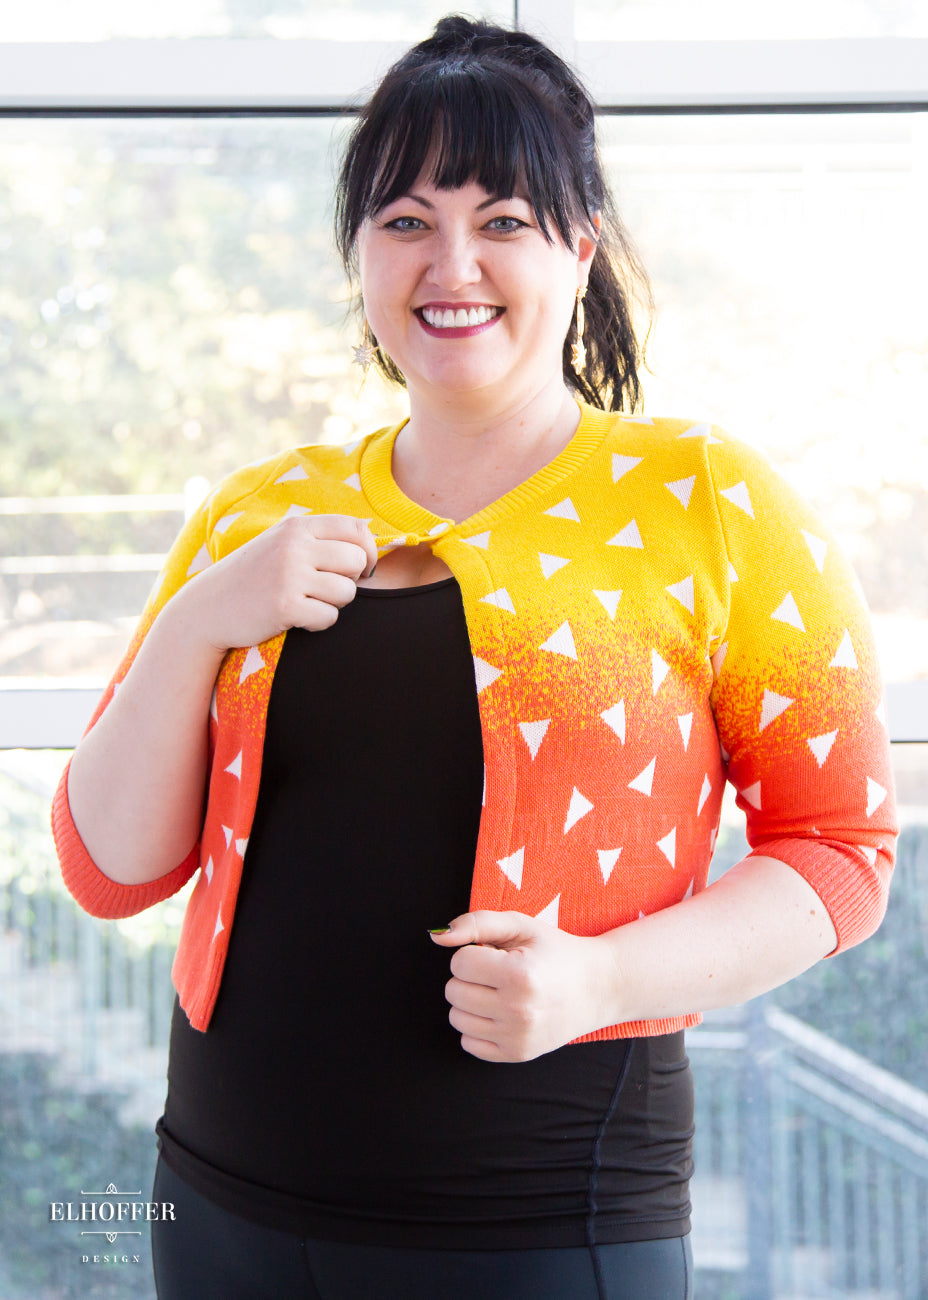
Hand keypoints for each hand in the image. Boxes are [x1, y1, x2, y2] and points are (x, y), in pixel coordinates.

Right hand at [172, 514, 377, 652]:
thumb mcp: (281, 544)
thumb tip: (368, 534)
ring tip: (307, 603)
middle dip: (350, 580)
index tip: (360, 570)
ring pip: (347, 592)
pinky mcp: (285, 606)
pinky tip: (297, 619)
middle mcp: (294, 545)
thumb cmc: (253, 577)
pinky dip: (318, 623)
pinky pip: (329, 617)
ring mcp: (288, 575)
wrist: (207, 608)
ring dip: (333, 604)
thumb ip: (318, 537)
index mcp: (296, 526)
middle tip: (325, 590)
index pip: (356, 528)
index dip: (368, 551)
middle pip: (357, 560)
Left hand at [429, 910, 619, 1061]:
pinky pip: (469, 1044)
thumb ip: (477, 923)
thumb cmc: (556, 951)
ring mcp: (518, 1037)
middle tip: (499, 973)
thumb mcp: (521, 925)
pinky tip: (501, 1013)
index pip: (459, 963)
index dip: (474, 953)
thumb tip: (437, 937)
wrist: (599, 987)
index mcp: (519, 974)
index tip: (497, 954)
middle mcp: (518, 1010)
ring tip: (500, 992)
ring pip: (457, 1018)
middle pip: (454, 991)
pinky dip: (478, 1027)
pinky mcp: (517, 1055)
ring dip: (471, 1001)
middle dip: (470, 977)